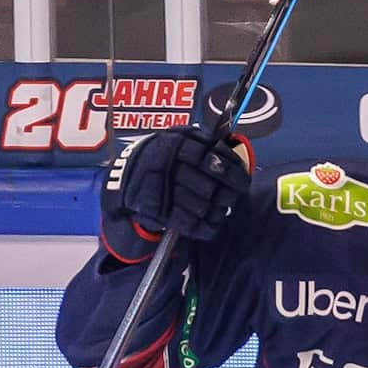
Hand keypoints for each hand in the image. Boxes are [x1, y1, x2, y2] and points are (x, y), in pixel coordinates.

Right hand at [99, 125, 252, 262]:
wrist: (124, 178)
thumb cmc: (158, 158)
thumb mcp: (175, 139)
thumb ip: (202, 144)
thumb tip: (233, 151)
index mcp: (178, 142)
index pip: (215, 157)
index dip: (234, 171)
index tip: (243, 180)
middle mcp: (170, 164)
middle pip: (212, 185)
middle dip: (227, 195)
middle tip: (231, 197)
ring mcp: (164, 189)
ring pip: (204, 206)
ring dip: (217, 211)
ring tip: (221, 210)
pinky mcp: (159, 211)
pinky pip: (190, 224)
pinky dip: (206, 228)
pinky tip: (211, 226)